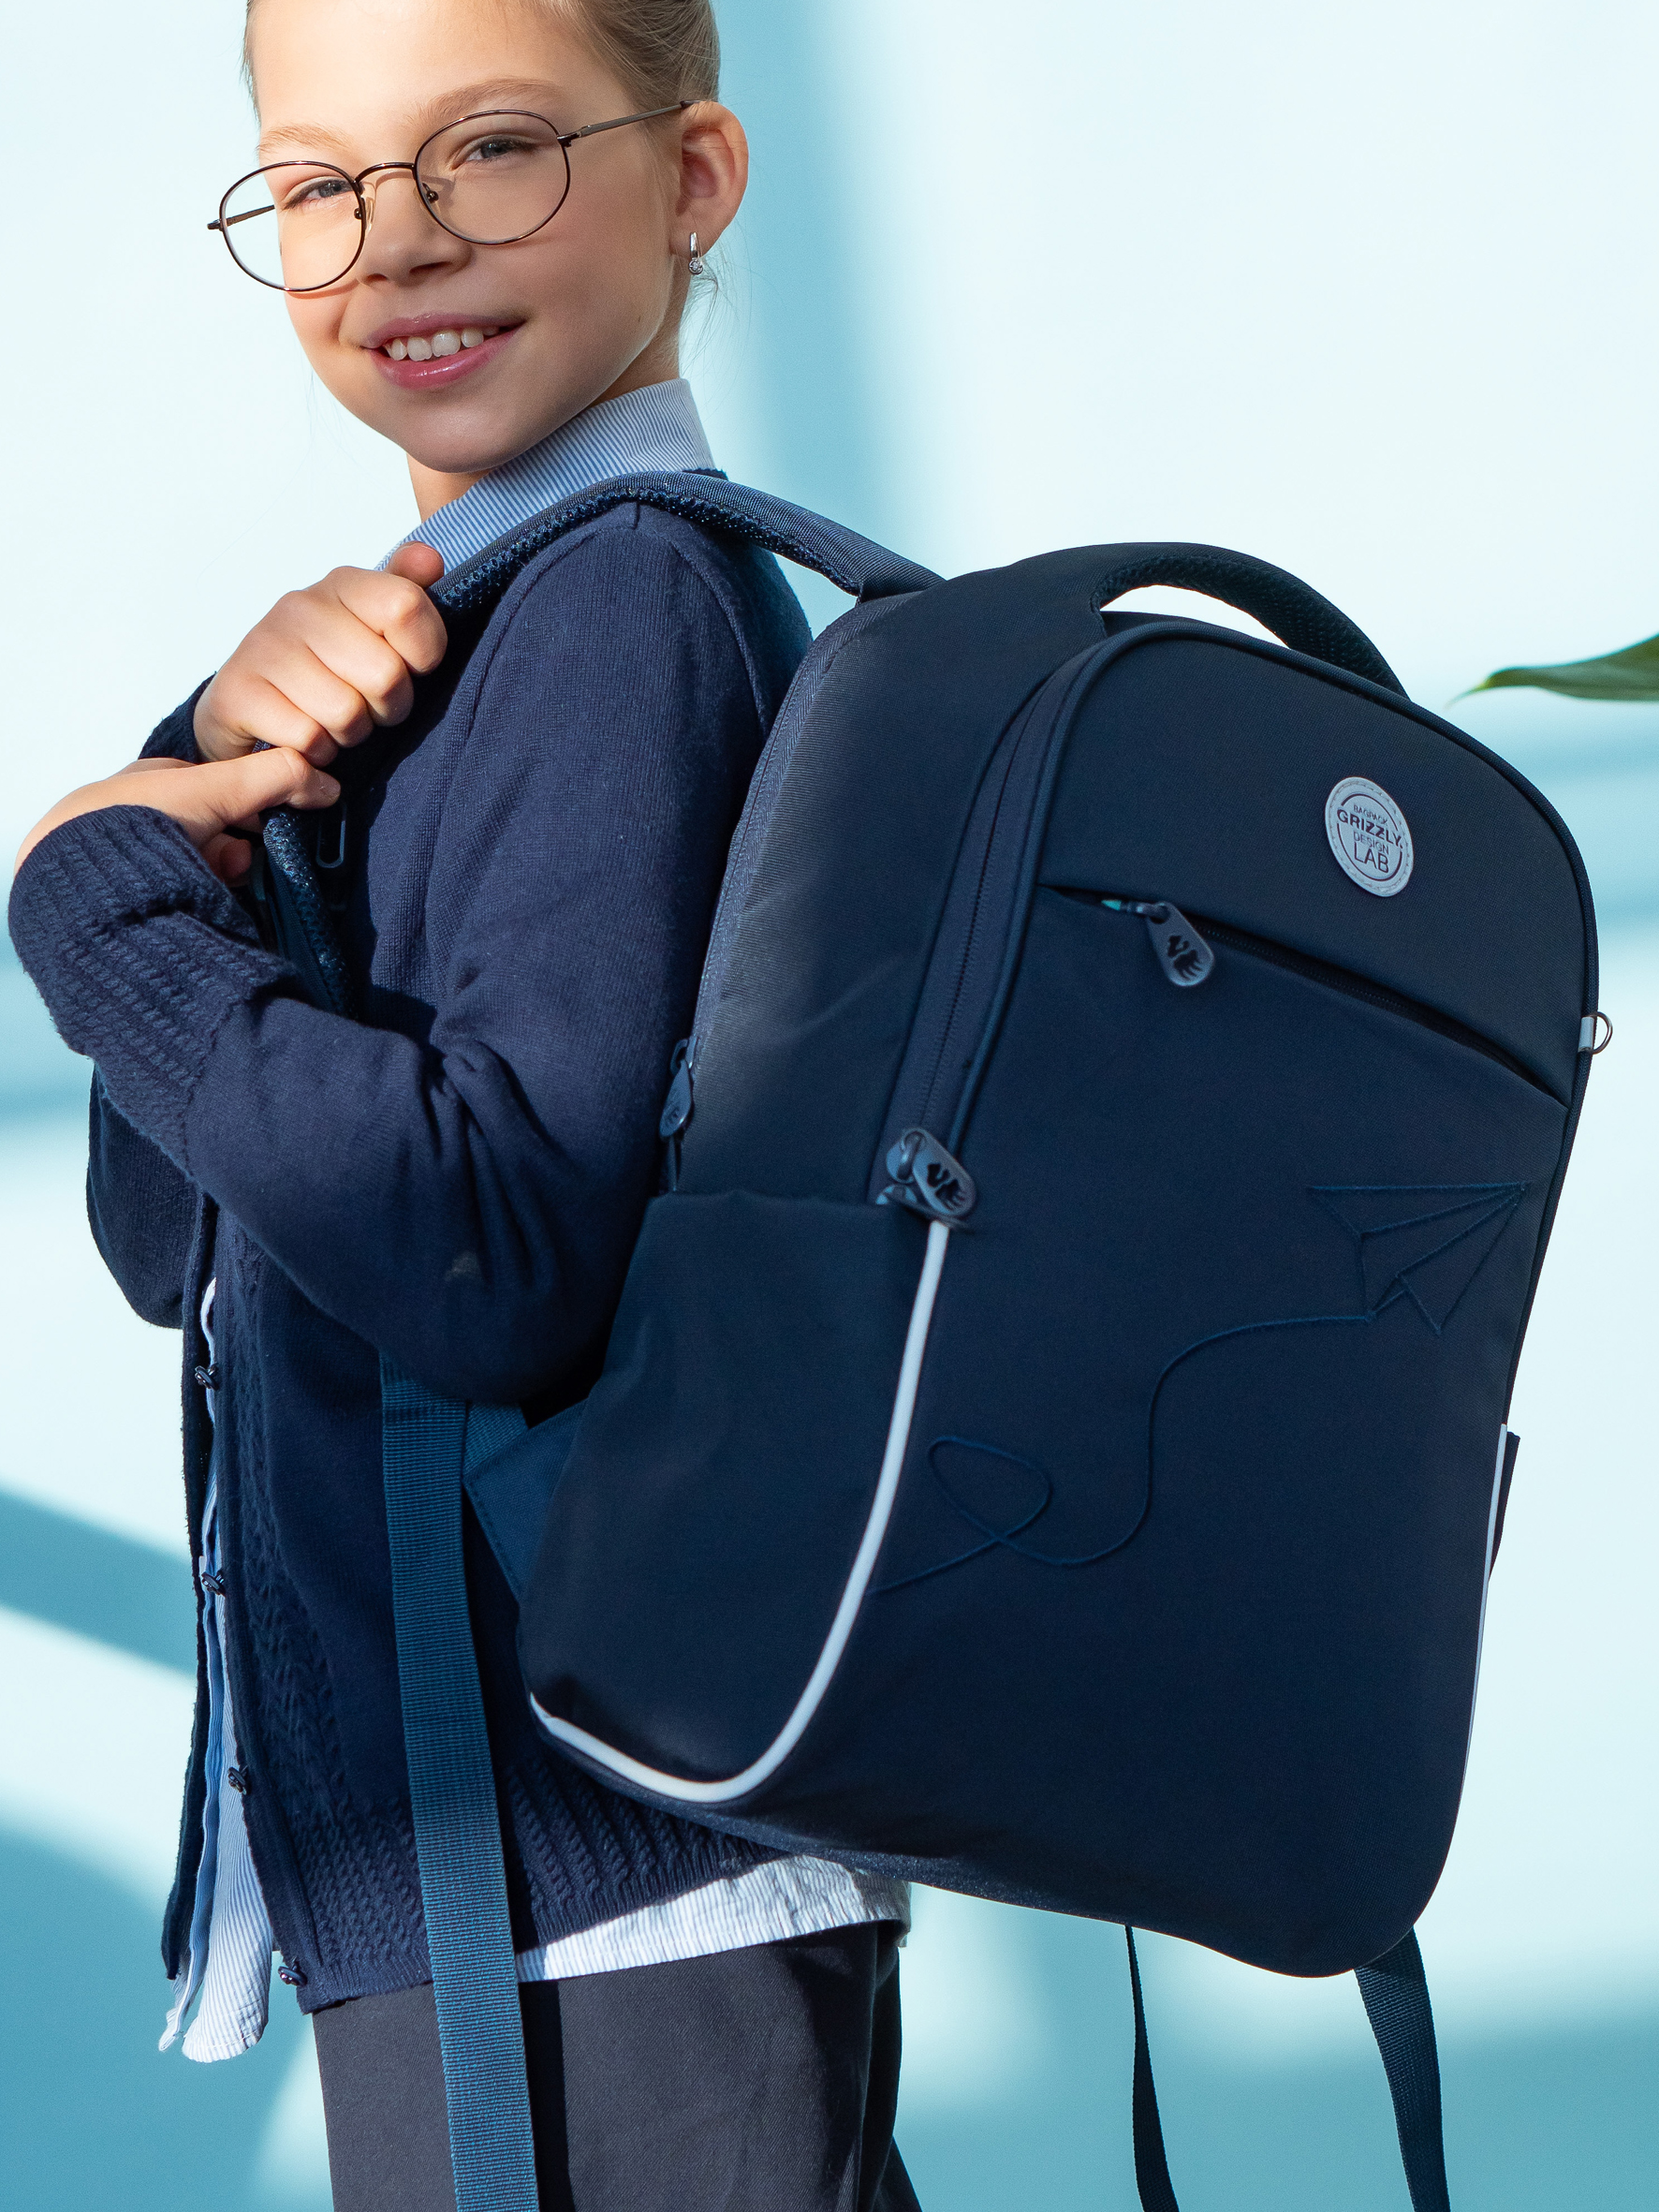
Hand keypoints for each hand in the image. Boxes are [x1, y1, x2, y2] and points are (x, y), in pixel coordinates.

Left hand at [15, 750, 339, 884]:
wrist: (81, 884)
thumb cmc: (138, 822)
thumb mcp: (215, 788)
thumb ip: (274, 778)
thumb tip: (328, 786)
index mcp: (147, 783)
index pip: (215, 787)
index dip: (250, 804)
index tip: (271, 822)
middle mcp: (134, 818)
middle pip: (210, 830)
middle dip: (236, 847)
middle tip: (243, 862)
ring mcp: (128, 860)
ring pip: (196, 866)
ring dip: (219, 875)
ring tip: (222, 886)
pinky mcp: (126, 900)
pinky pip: (180, 895)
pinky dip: (200, 898)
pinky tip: (206, 906)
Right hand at [193, 542, 446, 765]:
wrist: (248, 705)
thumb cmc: (327, 669)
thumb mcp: (374, 630)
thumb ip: (408, 593)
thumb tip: (429, 557)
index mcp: (342, 584)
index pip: (407, 606)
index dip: (423, 654)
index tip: (409, 666)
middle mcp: (299, 605)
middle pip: (385, 674)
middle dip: (388, 708)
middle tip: (368, 706)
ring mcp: (263, 645)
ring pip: (346, 714)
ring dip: (350, 734)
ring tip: (334, 721)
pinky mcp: (238, 691)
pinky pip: (308, 738)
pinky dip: (316, 752)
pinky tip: (306, 738)